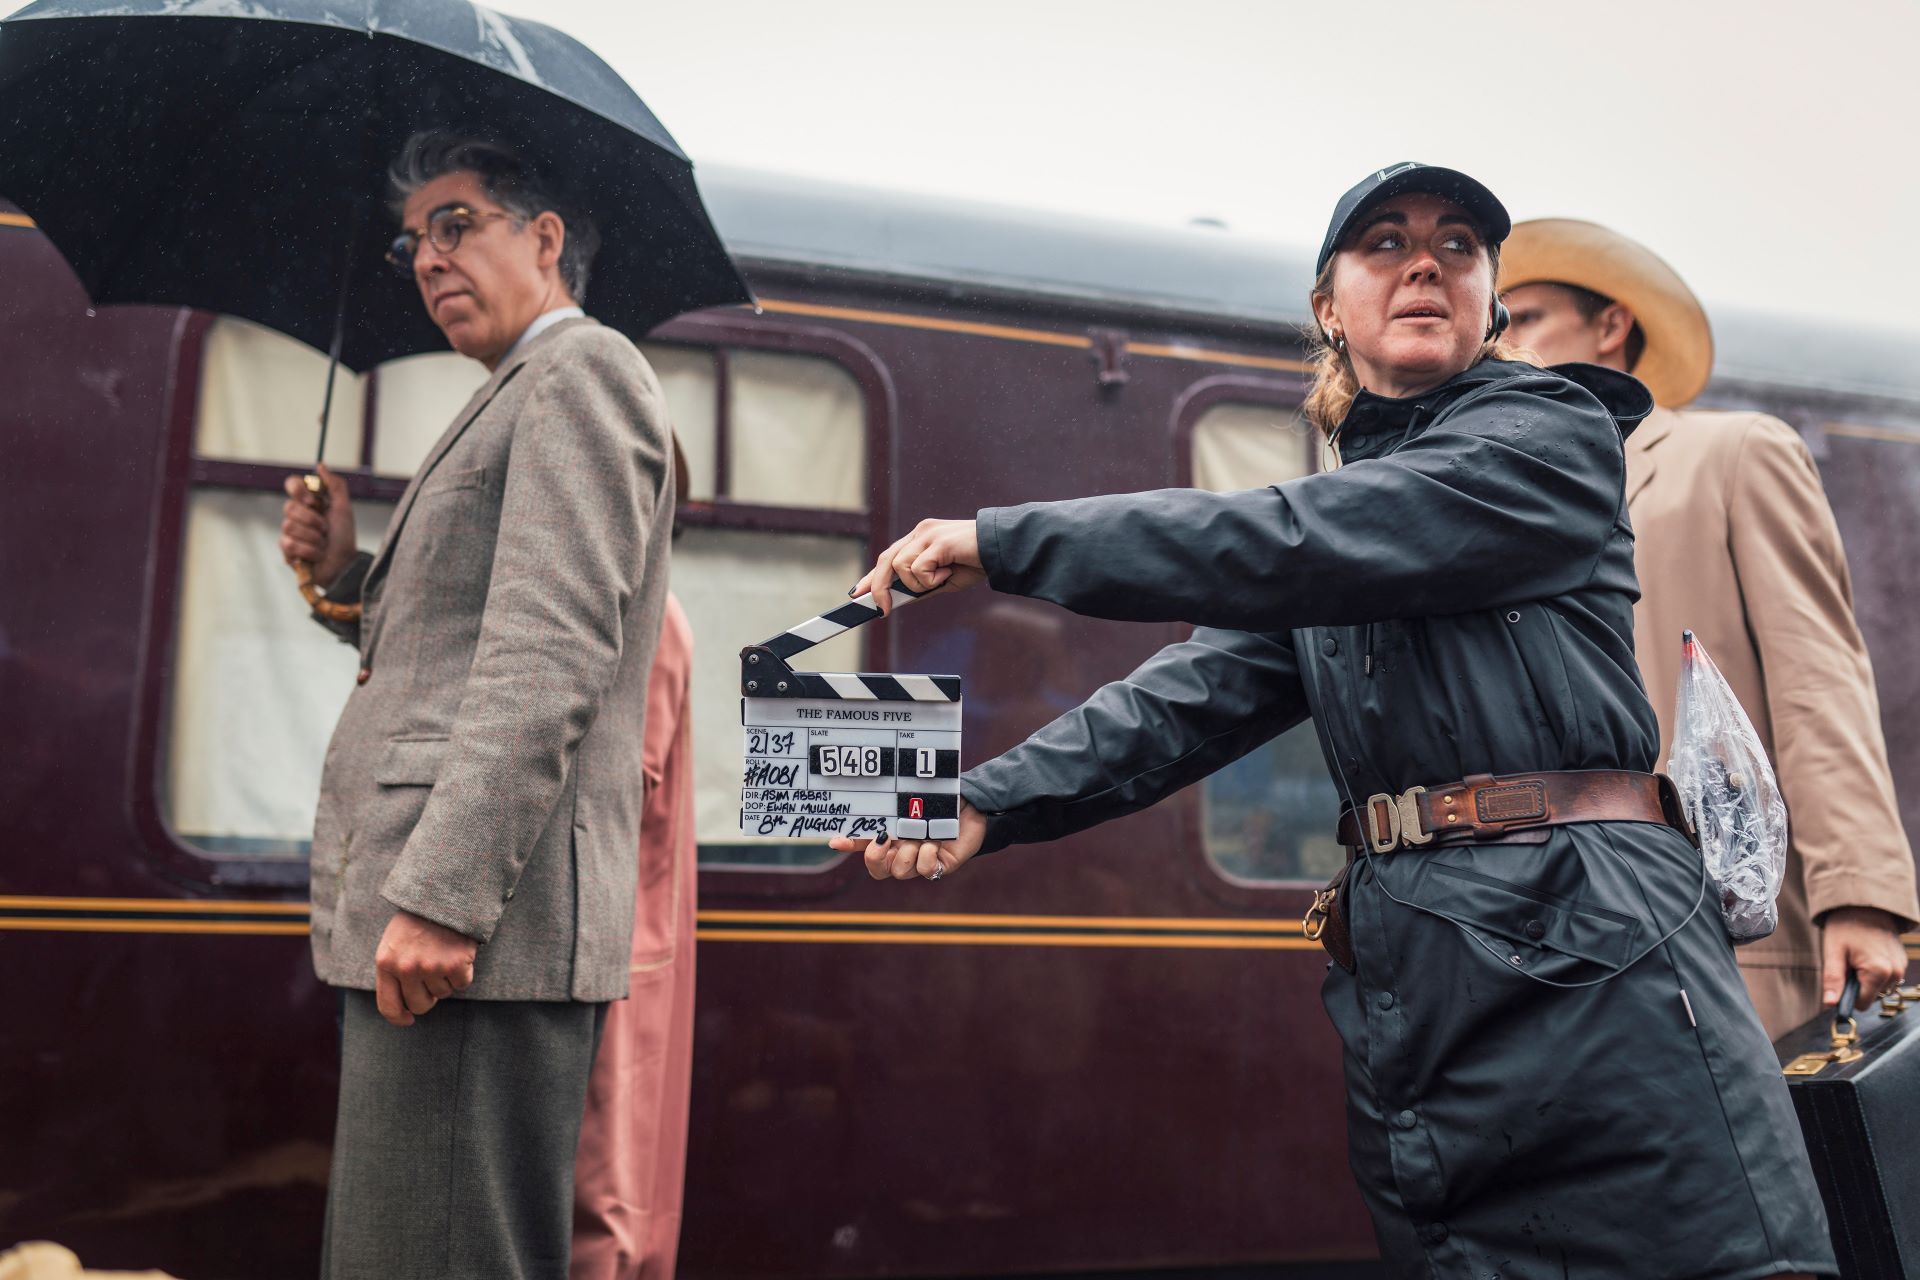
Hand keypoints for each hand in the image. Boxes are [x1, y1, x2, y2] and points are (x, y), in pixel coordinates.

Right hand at [280, 462, 357, 585]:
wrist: (345, 564)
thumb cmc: (344, 537)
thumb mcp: (344, 508)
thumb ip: (335, 485)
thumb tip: (320, 466)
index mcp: (308, 503)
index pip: (292, 484)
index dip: (299, 490)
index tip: (314, 502)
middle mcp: (296, 515)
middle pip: (289, 507)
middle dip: (313, 520)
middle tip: (326, 529)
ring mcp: (289, 533)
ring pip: (290, 526)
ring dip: (313, 537)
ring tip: (323, 544)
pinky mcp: (287, 551)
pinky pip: (289, 544)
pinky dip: (309, 550)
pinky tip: (317, 555)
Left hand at [374, 909, 477, 1025]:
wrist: (443, 893)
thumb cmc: (417, 920)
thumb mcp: (393, 943)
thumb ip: (393, 972)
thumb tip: (404, 1007)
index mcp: (386, 963)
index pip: (388, 1006)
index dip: (399, 1018)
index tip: (408, 1020)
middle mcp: (406, 968)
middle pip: (419, 1005)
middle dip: (428, 997)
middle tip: (432, 978)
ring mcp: (431, 967)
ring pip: (442, 994)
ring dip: (446, 979)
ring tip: (444, 954)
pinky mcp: (455, 963)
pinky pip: (462, 984)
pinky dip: (463, 972)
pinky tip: (458, 953)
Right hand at [829, 799, 986, 880]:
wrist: (975, 803)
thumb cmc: (943, 799)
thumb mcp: (916, 798)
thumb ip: (895, 804)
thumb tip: (872, 797)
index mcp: (894, 835)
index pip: (865, 845)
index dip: (849, 845)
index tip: (837, 841)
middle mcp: (904, 851)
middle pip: (877, 870)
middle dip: (875, 858)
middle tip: (885, 839)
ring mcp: (921, 860)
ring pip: (899, 871)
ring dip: (906, 853)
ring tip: (919, 836)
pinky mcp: (940, 867)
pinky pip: (925, 870)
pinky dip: (927, 856)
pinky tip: (935, 843)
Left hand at [851, 518, 985, 617]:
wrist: (1002, 549)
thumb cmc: (977, 562)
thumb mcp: (944, 580)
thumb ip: (921, 587)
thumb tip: (898, 600)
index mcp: (920, 538)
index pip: (889, 557)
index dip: (872, 576)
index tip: (859, 593)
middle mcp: (920, 532)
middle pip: (886, 560)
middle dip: (879, 587)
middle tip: (882, 610)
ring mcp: (927, 534)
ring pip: (900, 567)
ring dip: (919, 583)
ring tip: (943, 578)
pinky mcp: (936, 541)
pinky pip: (918, 569)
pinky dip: (931, 579)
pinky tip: (949, 572)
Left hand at [1821, 907, 1909, 1005]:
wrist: (1864, 904)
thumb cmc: (1846, 926)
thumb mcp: (1833, 952)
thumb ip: (1833, 980)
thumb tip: (1830, 1004)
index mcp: (1878, 972)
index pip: (1862, 1004)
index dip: (1847, 995)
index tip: (1839, 979)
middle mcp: (1895, 972)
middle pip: (1871, 996)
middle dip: (1856, 985)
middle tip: (1848, 962)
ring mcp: (1901, 967)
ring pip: (1878, 988)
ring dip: (1865, 979)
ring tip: (1857, 957)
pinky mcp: (1901, 962)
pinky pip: (1885, 978)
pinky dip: (1875, 972)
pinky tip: (1867, 954)